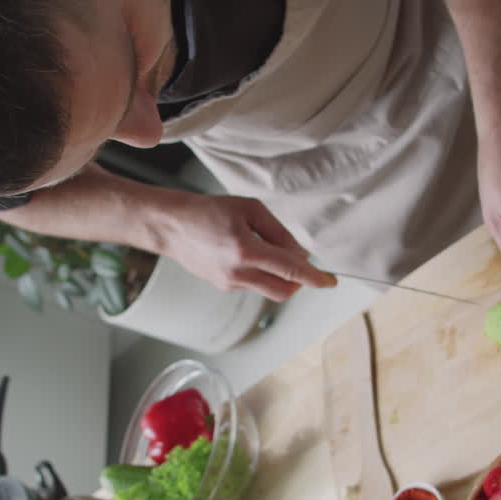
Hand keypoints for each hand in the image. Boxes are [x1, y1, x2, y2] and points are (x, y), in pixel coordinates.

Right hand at [158, 194, 336, 300]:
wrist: (170, 225)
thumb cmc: (208, 210)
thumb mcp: (249, 209)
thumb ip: (278, 232)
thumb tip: (300, 254)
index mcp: (246, 250)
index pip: (290, 270)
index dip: (314, 278)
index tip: (330, 282)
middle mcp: (237, 273)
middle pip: (284, 290)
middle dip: (298, 281)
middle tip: (299, 263)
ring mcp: (229, 284)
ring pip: (269, 289)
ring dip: (279, 277)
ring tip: (265, 249)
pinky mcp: (222, 287)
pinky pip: (253, 285)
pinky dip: (261, 274)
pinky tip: (247, 254)